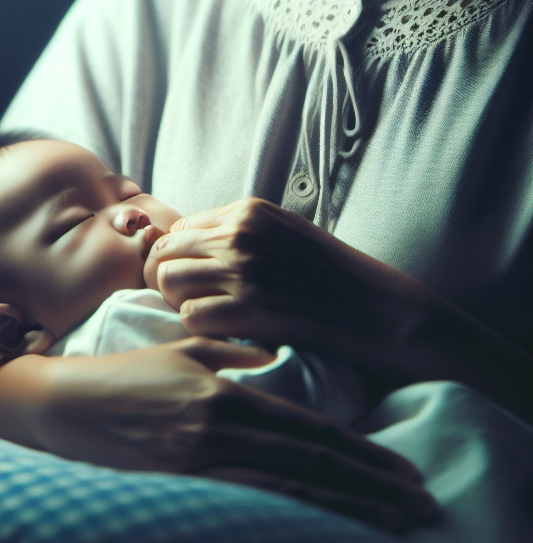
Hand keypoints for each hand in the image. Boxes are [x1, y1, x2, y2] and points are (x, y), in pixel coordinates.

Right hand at [30, 339, 434, 531]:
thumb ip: (231, 350)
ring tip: (390, 521)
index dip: (361, 452)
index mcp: (225, 393)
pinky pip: (250, 507)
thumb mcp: (179, 347)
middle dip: (370, 485)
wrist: (66, 405)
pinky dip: (294, 517)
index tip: (401, 468)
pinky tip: (323, 526)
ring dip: (345, 508)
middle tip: (418, 501)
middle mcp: (220, 430)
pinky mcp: (183, 487)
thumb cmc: (124, 374)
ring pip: (289, 491)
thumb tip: (276, 356)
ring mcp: (202, 464)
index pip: (309, 428)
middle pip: (311, 463)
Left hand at [143, 198, 429, 365]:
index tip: (191, 276)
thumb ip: (239, 231)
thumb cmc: (332, 276)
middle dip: (165, 277)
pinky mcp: (249, 309)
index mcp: (248, 211)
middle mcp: (239, 235)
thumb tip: (188, 242)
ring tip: (203, 313)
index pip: (179, 227)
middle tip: (185, 299)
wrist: (378, 310)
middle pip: (163, 252)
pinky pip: (189, 316)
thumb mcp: (284, 233)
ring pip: (167, 282)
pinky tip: (222, 330)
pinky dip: (198, 327)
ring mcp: (243, 271)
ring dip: (177, 301)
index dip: (177, 255)